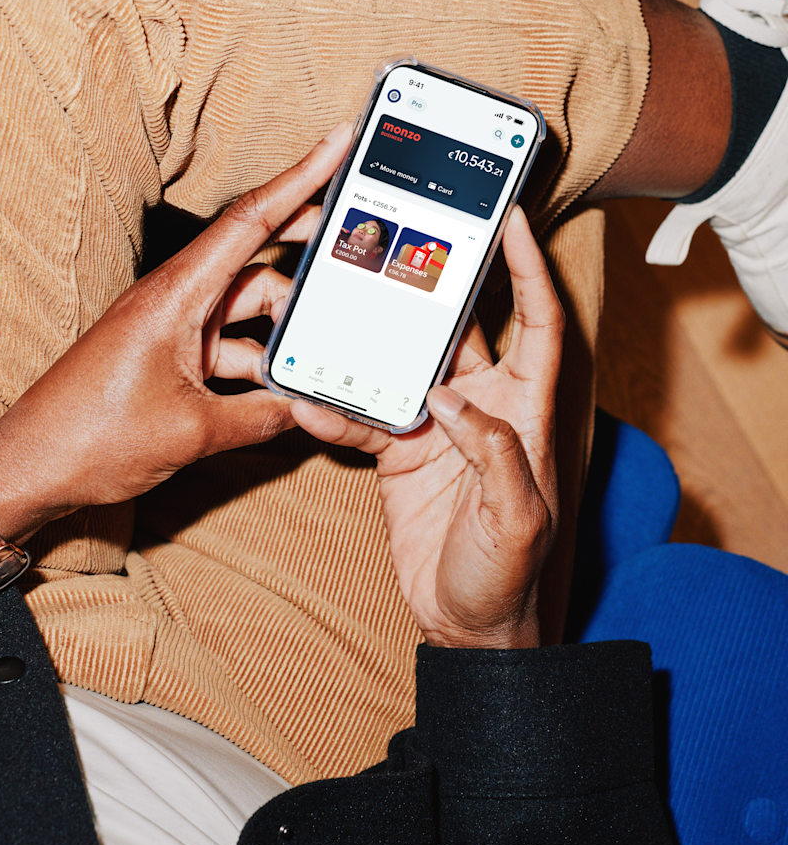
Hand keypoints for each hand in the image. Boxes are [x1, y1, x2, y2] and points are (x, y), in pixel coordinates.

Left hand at [0, 122, 351, 542]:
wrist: (32, 468)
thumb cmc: (91, 437)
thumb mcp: (193, 432)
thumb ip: (260, 417)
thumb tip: (307, 409)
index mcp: (177, 294)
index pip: (252, 220)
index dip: (302, 177)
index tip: (339, 142)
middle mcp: (176, 298)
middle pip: (256, 256)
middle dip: (308, 247)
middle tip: (357, 238)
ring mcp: (172, 325)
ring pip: (247, 307)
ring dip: (285, 326)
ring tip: (329, 342)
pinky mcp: (169, 353)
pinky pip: (229, 343)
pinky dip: (261, 359)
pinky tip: (287, 384)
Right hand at [291, 207, 562, 648]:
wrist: (469, 626)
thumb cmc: (513, 575)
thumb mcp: (519, 519)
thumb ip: (495, 453)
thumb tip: (451, 400)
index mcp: (527, 410)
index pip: (537, 321)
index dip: (528, 267)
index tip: (511, 219)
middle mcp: (485, 404)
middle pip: (462, 327)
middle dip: (434, 285)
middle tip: (398, 240)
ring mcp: (439, 424)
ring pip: (404, 363)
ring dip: (370, 343)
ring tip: (332, 313)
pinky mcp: (401, 449)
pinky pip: (364, 414)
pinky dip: (335, 407)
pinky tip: (306, 398)